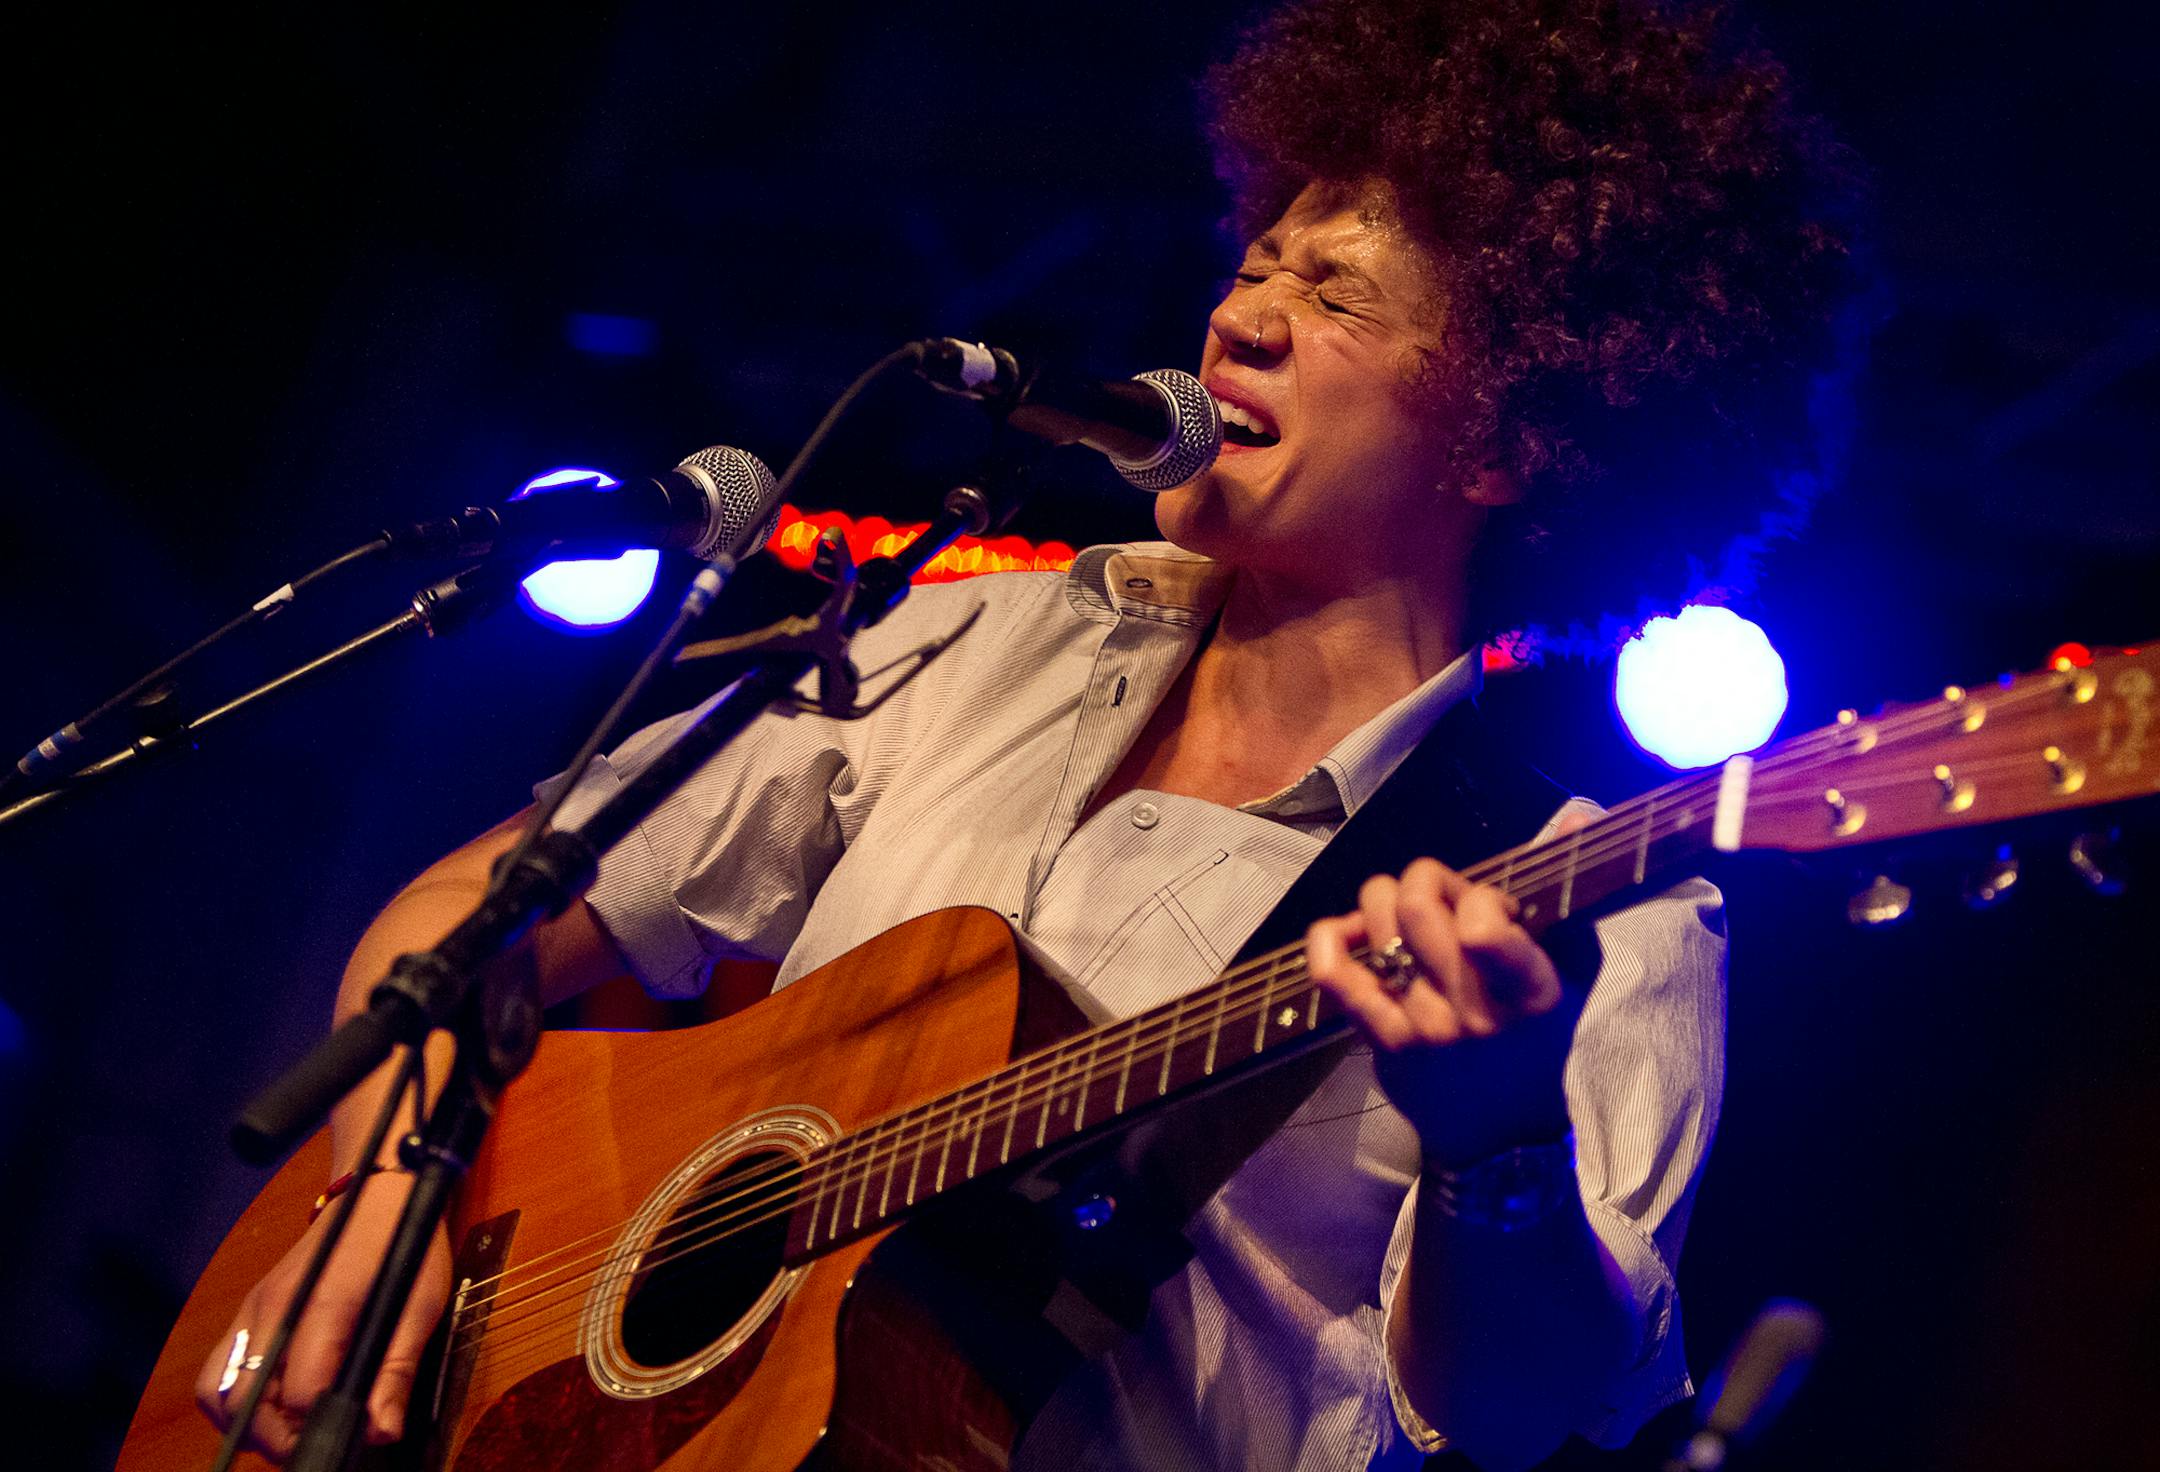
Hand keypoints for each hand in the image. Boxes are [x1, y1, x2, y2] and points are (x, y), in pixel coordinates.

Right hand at [194, 1173, 450, 1461]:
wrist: (378, 1193)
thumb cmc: (404, 1245)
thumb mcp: (420, 1306)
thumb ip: (397, 1372)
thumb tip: (380, 1434)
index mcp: (321, 1306)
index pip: (298, 1394)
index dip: (322, 1428)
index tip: (349, 1438)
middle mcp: (274, 1309)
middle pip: (246, 1404)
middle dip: (279, 1439)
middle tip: (319, 1442)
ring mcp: (253, 1308)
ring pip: (217, 1392)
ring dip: (248, 1424)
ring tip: (294, 1428)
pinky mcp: (247, 1310)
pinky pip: (218, 1371)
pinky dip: (234, 1400)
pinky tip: (272, 1404)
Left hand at [1304, 824, 1589, 1163]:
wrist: (1504, 1138)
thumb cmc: (1539, 1042)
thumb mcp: (1572, 974)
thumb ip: (1568, 897)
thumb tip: (1579, 815)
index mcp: (1532, 991)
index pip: (1483, 923)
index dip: (1477, 894)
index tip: (1486, 907)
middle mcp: (1475, 1012)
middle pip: (1416, 903)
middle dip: (1423, 879)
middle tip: (1434, 897)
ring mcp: (1423, 1028)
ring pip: (1375, 922)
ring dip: (1381, 899)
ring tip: (1398, 915)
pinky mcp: (1382, 1041)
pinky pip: (1333, 972)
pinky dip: (1330, 936)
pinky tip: (1349, 933)